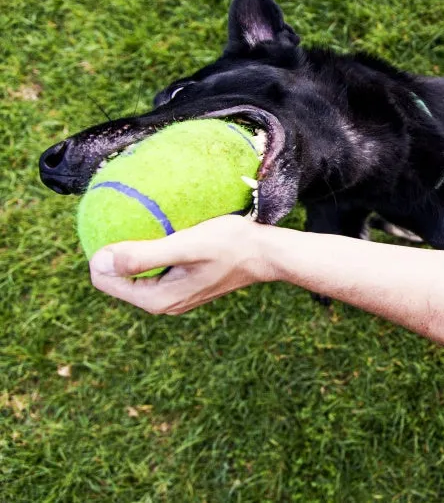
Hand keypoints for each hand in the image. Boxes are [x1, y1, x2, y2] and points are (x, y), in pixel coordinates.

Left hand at [89, 215, 274, 314]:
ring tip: (138, 221)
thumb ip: (142, 256)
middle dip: (113, 252)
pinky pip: (154, 269)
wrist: (267, 254)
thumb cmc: (231, 245)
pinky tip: (159, 230)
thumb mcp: (185, 245)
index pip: (104, 279)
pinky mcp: (185, 285)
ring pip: (135, 273)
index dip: (100, 253)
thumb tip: (100, 261)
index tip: (111, 223)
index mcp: (157, 299)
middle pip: (117, 278)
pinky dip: (151, 251)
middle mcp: (163, 303)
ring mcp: (175, 296)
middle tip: (122, 218)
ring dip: (133, 250)